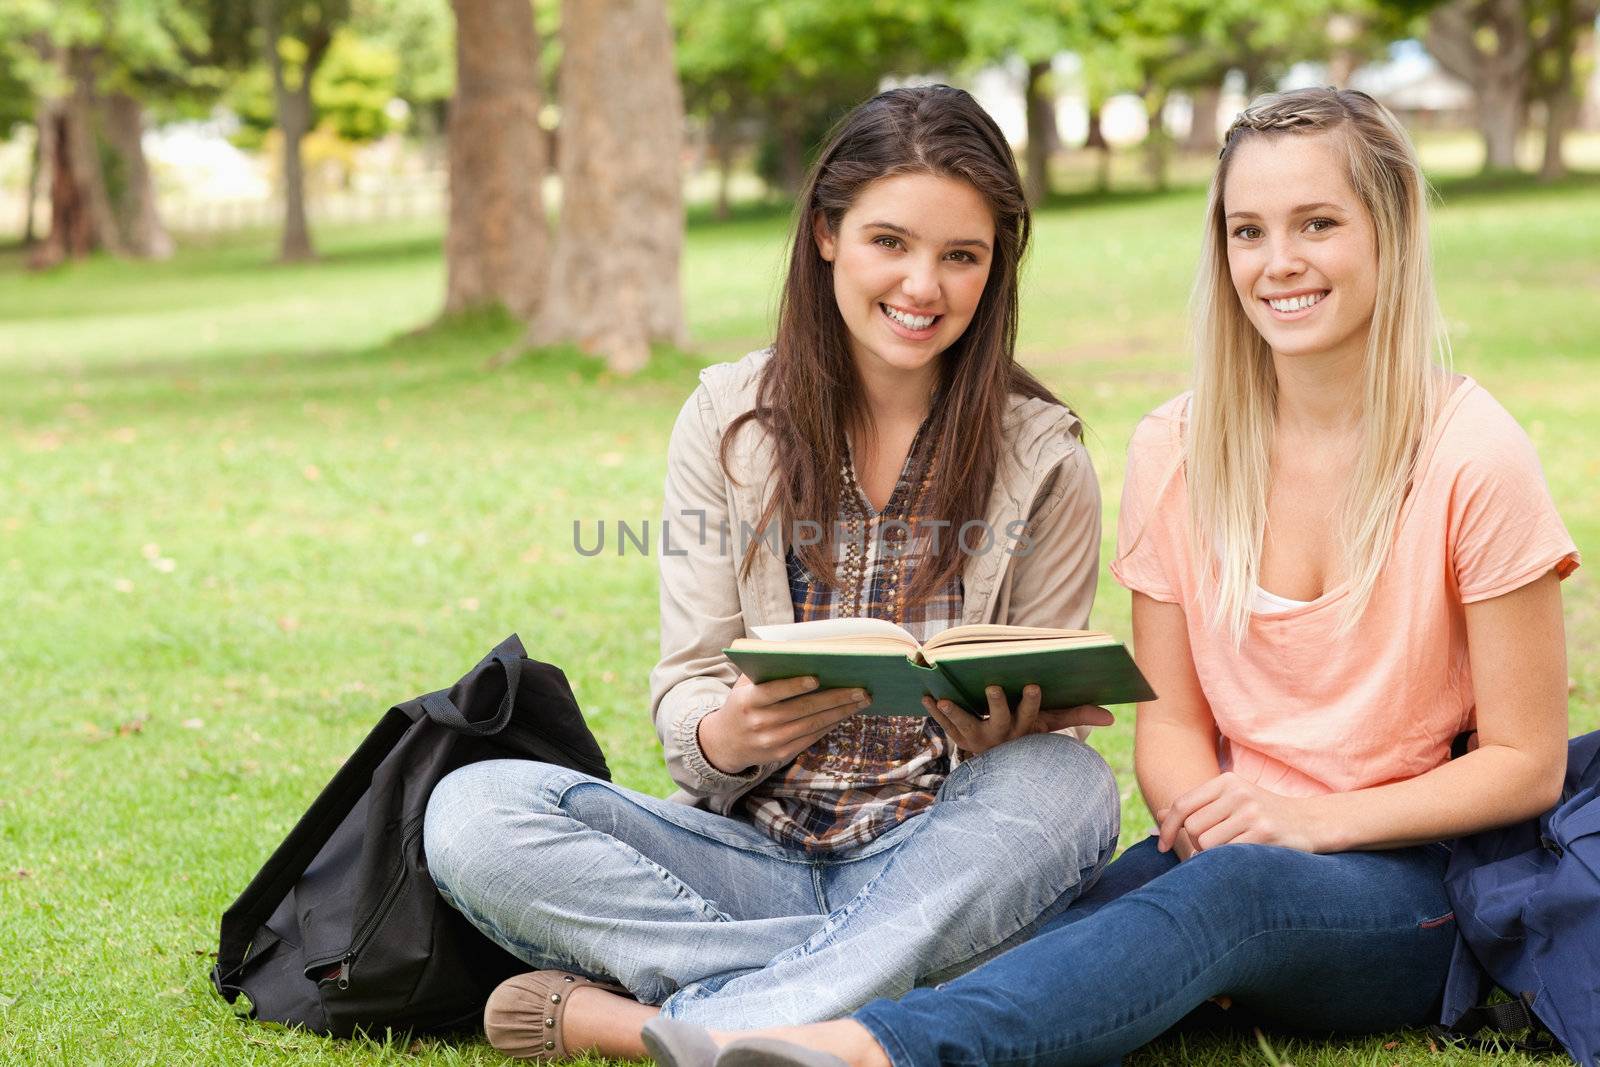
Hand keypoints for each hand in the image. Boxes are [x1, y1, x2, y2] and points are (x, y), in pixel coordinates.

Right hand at [697, 674, 870, 773]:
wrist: (725, 742)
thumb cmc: (742, 703)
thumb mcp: (744, 684)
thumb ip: (766, 668)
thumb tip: (801, 650)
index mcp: (747, 701)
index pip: (774, 692)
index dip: (795, 685)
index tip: (818, 677)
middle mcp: (759, 723)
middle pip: (802, 709)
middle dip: (835, 698)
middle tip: (860, 688)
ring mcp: (771, 741)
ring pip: (812, 724)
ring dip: (840, 711)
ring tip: (861, 700)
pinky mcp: (782, 754)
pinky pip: (812, 737)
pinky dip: (831, 724)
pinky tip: (845, 713)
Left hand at [922, 684, 1113, 757]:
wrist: (999, 766)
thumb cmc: (1028, 736)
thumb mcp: (1051, 727)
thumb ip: (1078, 716)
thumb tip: (1112, 716)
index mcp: (1026, 729)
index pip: (1032, 714)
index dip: (1030, 701)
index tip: (1031, 684)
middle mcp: (1003, 735)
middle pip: (1001, 719)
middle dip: (997, 703)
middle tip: (992, 686)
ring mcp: (979, 738)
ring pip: (967, 726)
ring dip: (956, 713)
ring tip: (944, 698)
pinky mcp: (960, 738)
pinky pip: (945, 727)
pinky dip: (934, 713)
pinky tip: (925, 696)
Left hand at [1156, 772, 1318, 854]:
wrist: (1312, 822)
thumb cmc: (1263, 813)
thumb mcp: (1231, 801)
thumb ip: (1197, 806)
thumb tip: (1159, 813)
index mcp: (1226, 781)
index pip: (1182, 805)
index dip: (1167, 828)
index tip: (1162, 847)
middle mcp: (1238, 793)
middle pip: (1193, 828)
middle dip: (1197, 845)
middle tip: (1214, 850)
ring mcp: (1253, 812)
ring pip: (1208, 843)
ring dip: (1212, 856)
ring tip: (1231, 853)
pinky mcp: (1265, 833)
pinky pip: (1229, 854)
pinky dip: (1227, 862)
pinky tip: (1241, 859)